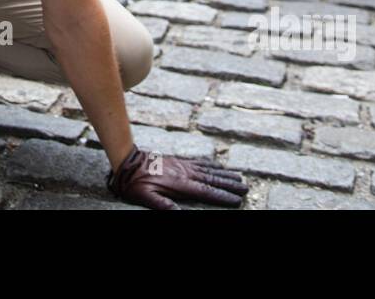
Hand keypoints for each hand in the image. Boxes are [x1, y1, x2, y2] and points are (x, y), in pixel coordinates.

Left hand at [106, 146, 247, 209]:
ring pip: (208, 169)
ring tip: (239, 177)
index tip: (236, 199)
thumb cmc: (136, 182)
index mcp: (180, 183)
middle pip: (212, 179)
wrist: (128, 161)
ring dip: (224, 173)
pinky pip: (199, 161)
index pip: (205, 191)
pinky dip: (211, 163)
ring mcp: (183, 165)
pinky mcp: (179, 161)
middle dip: (229, 184)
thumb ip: (163, 205)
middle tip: (245, 187)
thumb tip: (179, 213)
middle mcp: (185, 173)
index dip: (222, 195)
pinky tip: (218, 165)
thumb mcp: (147, 197)